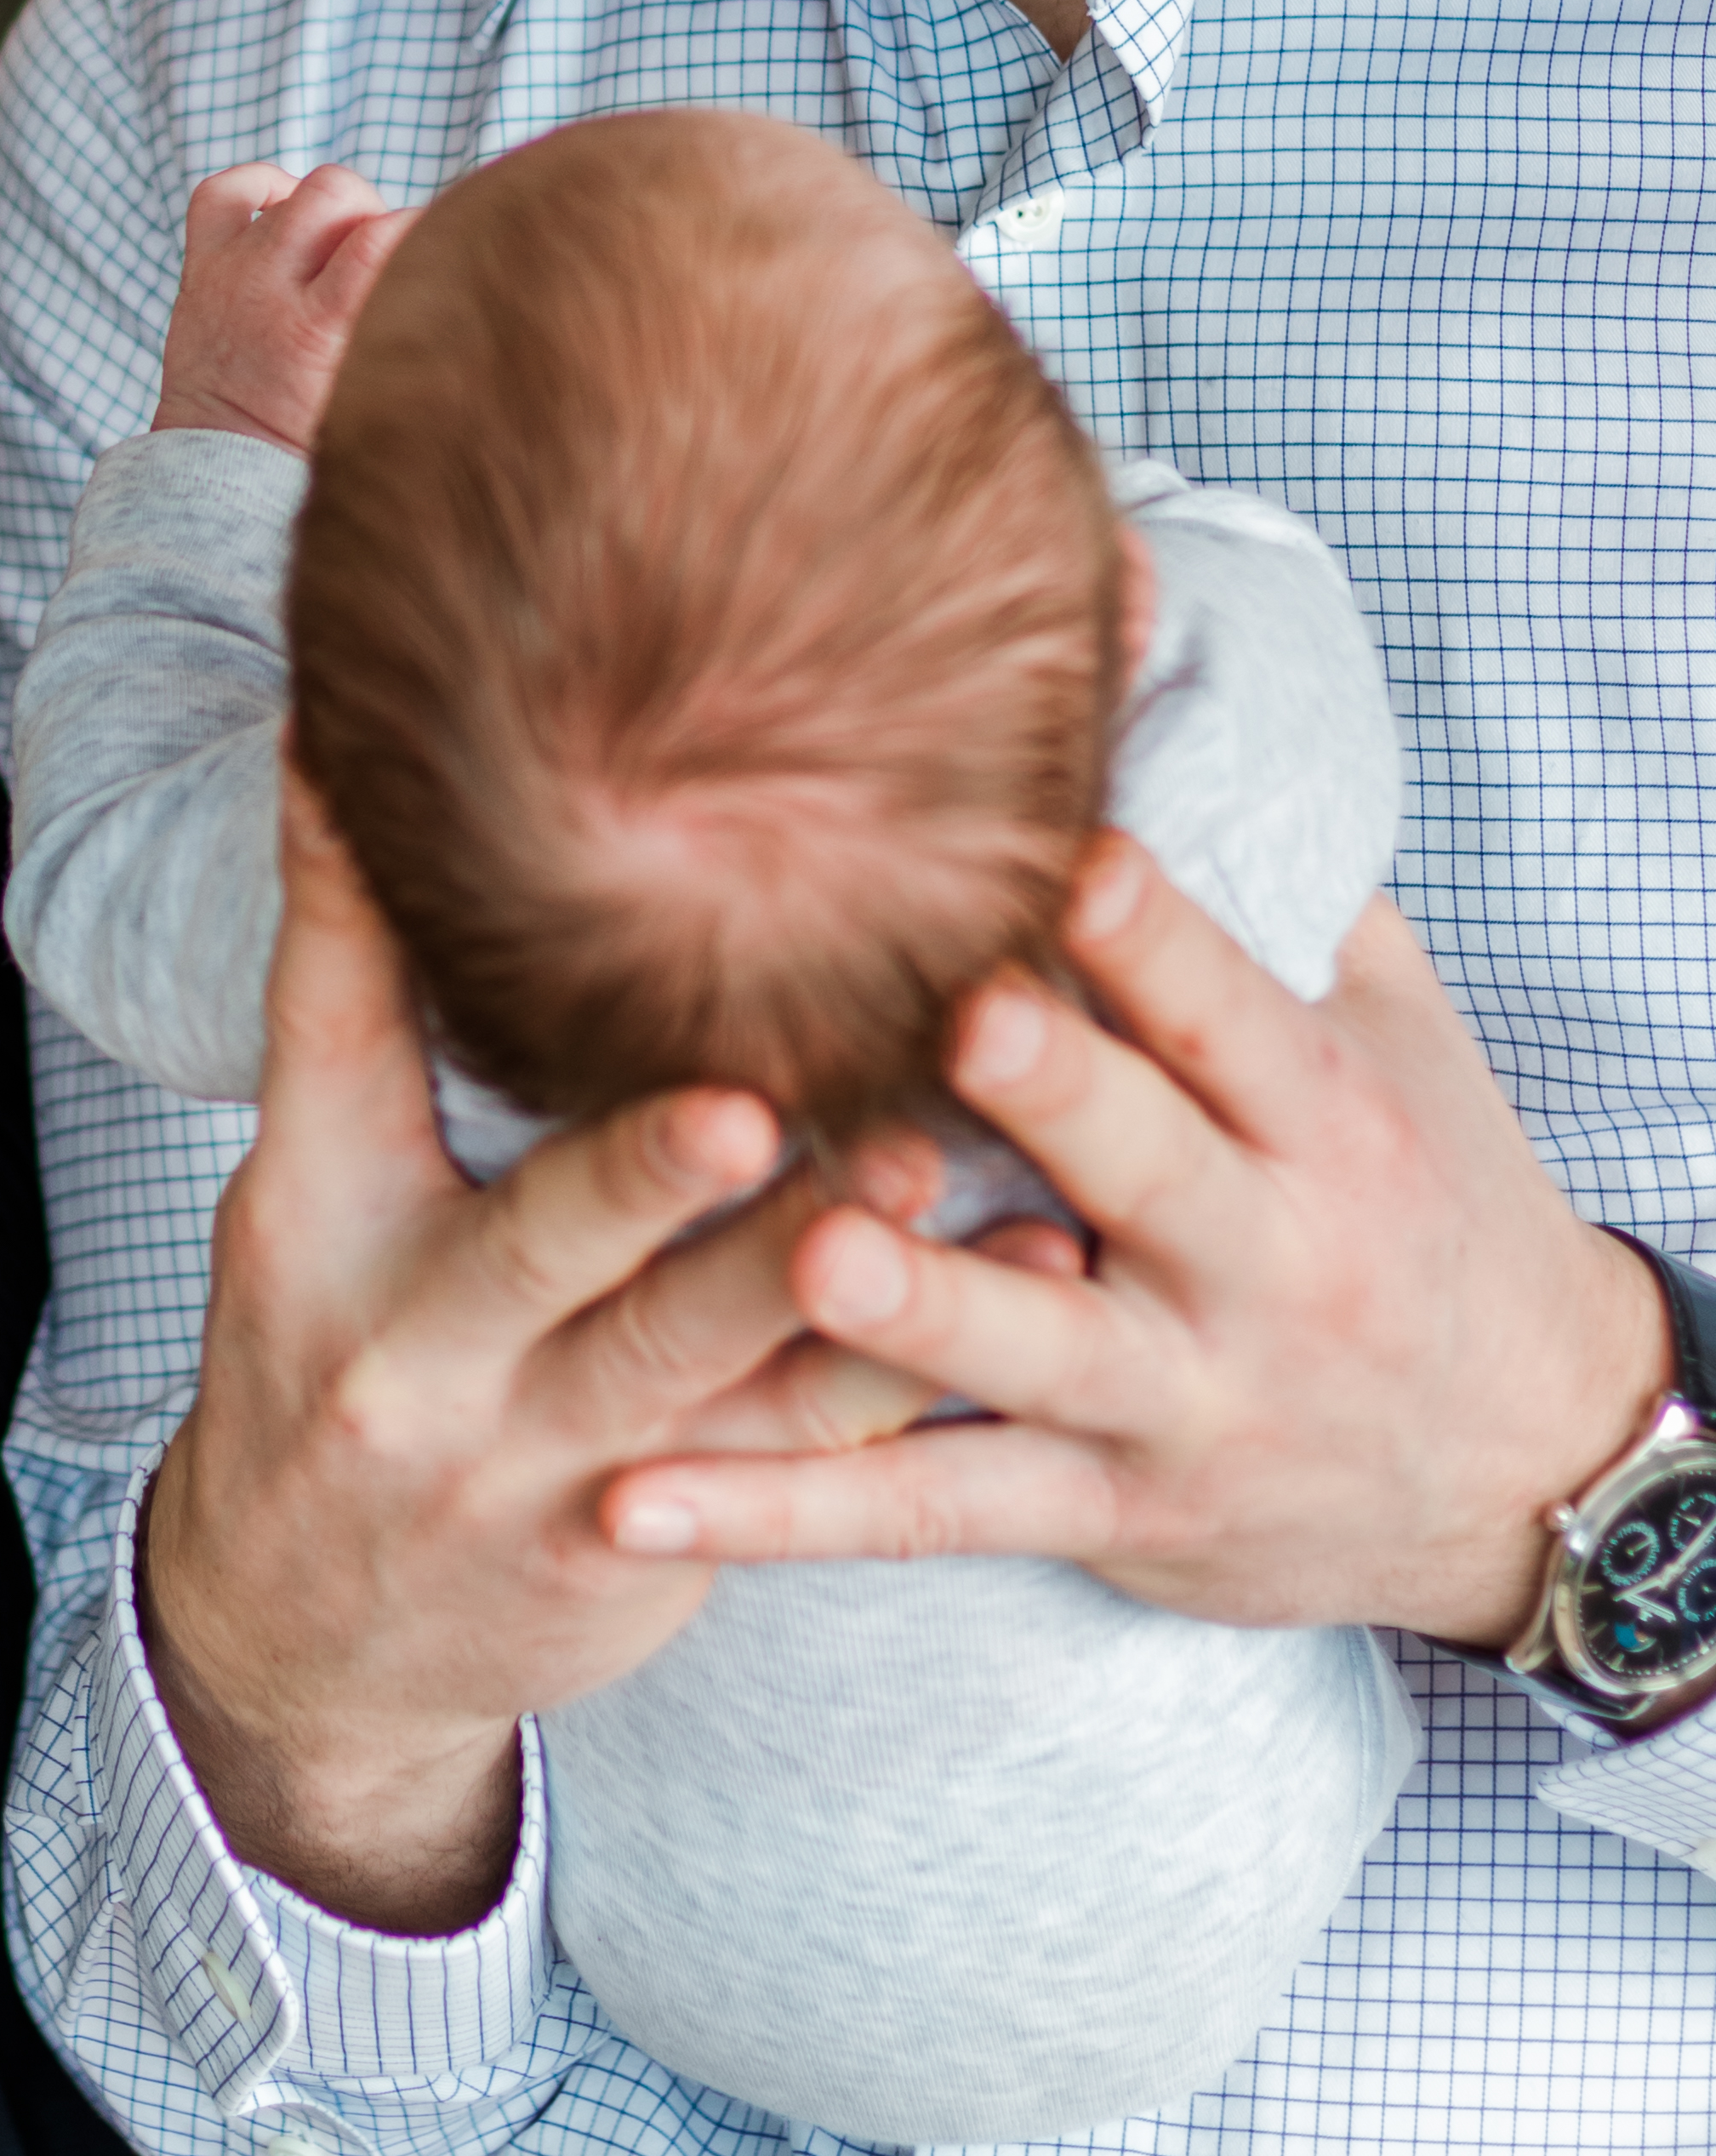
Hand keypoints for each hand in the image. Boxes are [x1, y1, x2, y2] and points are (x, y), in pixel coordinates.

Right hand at [141, 779, 942, 1931]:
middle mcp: (419, 1354)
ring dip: (819, 1272)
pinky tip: (1018, 1278)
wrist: (316, 1646)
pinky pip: (800, 1457)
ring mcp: (542, 1465)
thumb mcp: (302, 1187)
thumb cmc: (328, 1346)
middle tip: (749, 1101)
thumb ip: (352, 995)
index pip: (328, 1048)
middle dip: (643, 1179)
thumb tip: (343, 749)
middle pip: (539, 1249)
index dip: (366, 934)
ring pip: (694, 1368)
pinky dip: (908, 1369)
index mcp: (315, 1223)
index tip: (409, 824)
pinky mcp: (660, 1544)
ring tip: (931, 1164)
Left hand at [151, 162, 410, 454]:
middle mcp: (267, 288)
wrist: (222, 458)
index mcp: (316, 328)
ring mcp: (228, 271)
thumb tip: (455, 291)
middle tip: (378, 248)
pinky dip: (259, 185)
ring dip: (326, 205)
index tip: (435, 245)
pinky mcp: (200, 266)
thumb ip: (405, 339)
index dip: (420, 226)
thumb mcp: (369, 397)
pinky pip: (221, 192)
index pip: (378, 238)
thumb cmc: (308, 437)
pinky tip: (286, 206)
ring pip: (290, 189)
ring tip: (338, 241)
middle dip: (370, 207)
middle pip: (333, 192)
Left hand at [601, 836, 1670, 1645]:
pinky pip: (924, 1512)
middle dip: (1051, 1099)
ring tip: (801, 1252)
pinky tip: (635, 1494)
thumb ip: (1270, 870)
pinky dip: (779, 1511)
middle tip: (947, 1018)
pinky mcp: (1101, 1509)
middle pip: (1141, 1169)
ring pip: (1026, 1357)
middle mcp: (1259, 1264)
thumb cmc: (1418, 1188)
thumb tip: (1150, 643)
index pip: (1234, 1014)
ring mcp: (1176, 1400)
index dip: (1158, 938)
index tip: (1071, 852)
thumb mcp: (1388, 1027)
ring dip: (911, 1313)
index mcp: (1323, 1122)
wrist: (1520, 1464)